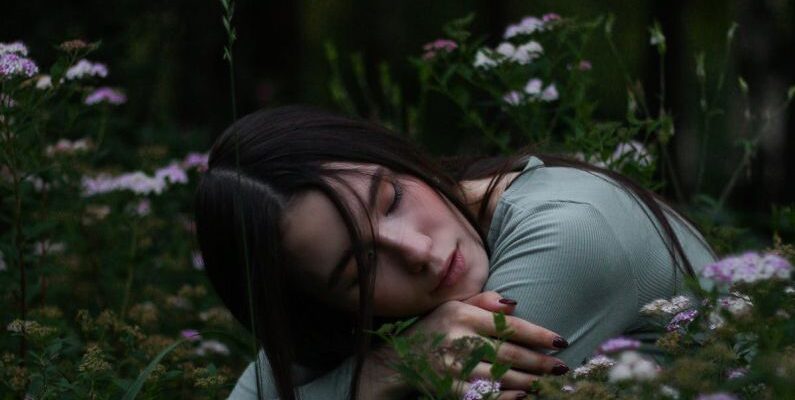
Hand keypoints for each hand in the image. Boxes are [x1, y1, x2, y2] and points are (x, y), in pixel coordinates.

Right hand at [400, 291, 568, 397]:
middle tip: (562, 367)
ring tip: (547, 382)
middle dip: (540, 362)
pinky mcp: (448, 387)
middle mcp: (458, 339)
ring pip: (501, 377)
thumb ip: (484, 301)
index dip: (538, 335)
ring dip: (529, 381)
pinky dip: (506, 397)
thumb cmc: (435, 327)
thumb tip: (515, 304)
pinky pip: (484, 395)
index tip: (561, 341)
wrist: (399, 357)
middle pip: (510, 354)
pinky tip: (522, 396)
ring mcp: (453, 366)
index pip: (509, 326)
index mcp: (462, 314)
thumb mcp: (454, 306)